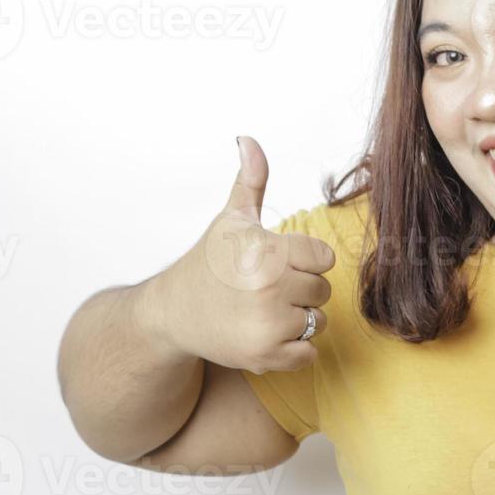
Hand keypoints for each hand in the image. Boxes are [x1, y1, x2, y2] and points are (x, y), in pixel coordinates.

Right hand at [143, 136, 335, 373]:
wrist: (172, 314)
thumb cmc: (208, 262)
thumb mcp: (230, 220)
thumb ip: (251, 181)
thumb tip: (248, 139)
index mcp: (264, 249)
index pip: (323, 258)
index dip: (303, 261)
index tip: (276, 263)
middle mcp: (267, 286)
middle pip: (322, 290)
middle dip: (300, 290)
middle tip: (266, 290)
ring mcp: (266, 324)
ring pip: (318, 321)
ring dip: (298, 320)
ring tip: (264, 311)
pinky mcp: (265, 356)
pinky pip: (309, 354)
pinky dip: (293, 349)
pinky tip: (265, 334)